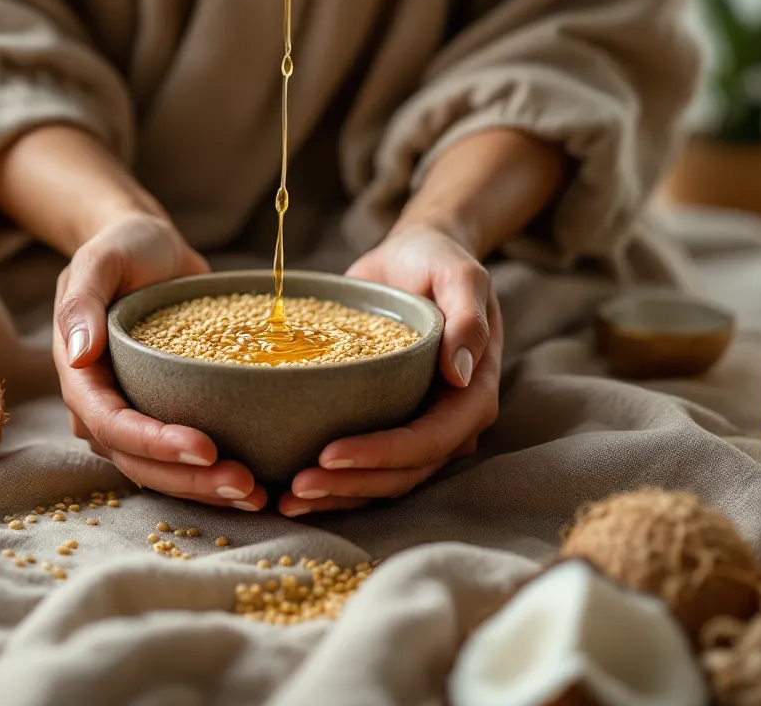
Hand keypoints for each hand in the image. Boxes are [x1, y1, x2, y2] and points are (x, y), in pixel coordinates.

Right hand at [54, 213, 268, 511]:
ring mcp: (133, 416)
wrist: (150, 249)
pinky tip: (258, 483)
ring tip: (257, 495)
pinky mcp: (164, 416)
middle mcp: (102, 407)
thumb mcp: (101, 259)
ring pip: (161, 471)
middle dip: (189, 479)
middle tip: (245, 485)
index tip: (205, 448)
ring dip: (205, 488)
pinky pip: (183, 458)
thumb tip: (79, 355)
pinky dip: (213, 474)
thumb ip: (83, 302)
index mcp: (80, 376)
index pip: (111, 424)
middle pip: (138, 461)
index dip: (155, 443)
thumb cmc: (125, 248)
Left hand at [278, 225, 501, 515]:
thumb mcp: (459, 274)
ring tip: (288, 500)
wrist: (413, 260)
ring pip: (385, 482)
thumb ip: (468, 318)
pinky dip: (333, 483)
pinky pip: (367, 469)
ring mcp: (420, 429)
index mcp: (473, 393)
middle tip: (296, 487)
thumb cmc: (435, 262)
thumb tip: (459, 372)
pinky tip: (290, 492)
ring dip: (338, 495)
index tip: (330, 453)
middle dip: (351, 485)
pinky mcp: (390, 427)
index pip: (431, 439)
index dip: (383, 453)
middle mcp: (450, 422)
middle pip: (404, 472)